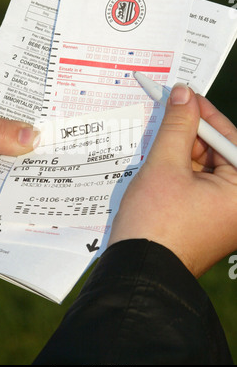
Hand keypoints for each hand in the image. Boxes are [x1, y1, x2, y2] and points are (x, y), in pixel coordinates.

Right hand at [109, 84, 236, 277]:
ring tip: (157, 141)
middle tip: (166, 113)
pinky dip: (178, 169)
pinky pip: (195, 182)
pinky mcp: (205, 217)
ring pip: (203, 166)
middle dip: (190, 133)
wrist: (139, 272)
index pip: (228, 139)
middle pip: (217, 152)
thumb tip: (183, 95)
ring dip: (180, 151)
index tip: (185, 95)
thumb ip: (176, 127)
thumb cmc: (156, 225)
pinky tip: (158, 160)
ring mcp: (222, 212)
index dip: (203, 114)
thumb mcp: (165, 166)